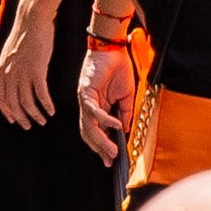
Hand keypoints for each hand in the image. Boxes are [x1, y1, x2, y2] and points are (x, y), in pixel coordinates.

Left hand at [0, 0, 59, 128]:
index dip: (7, 111)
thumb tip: (13, 79)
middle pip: (13, 103)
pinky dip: (46, 105)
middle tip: (30, 125)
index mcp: (1, 69)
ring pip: (27, 102)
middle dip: (21, 118)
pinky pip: (41, 94)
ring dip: (35, 114)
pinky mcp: (37, 70)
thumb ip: (9, 67)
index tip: (14, 120)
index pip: (0, 97)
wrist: (32, 20)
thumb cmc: (24, 35)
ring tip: (43, 120)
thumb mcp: (10, 53)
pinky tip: (51, 110)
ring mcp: (22, 72)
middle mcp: (9, 73)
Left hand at [75, 34, 134, 165]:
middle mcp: (88, 106)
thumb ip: (124, 114)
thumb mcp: (125, 97)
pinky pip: (94, 109)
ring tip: (113, 151)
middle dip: (100, 149)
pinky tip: (116, 125)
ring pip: (89, 126)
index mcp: (97, 108)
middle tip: (111, 161)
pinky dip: (105, 119)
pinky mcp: (86, 90)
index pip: (97, 132)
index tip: (111, 161)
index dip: (103, 147)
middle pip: (89, 133)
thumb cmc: (118, 70)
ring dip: (101, 140)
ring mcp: (85, 99)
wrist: (113, 49)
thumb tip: (125, 131)